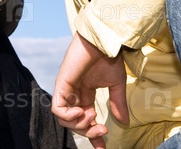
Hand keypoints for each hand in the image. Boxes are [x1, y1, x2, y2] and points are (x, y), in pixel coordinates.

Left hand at [52, 32, 128, 147]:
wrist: (104, 41)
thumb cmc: (109, 57)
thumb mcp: (116, 85)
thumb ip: (117, 104)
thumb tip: (123, 123)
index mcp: (86, 94)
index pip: (85, 120)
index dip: (93, 135)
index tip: (103, 147)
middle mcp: (74, 94)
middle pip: (74, 123)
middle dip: (88, 131)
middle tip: (102, 129)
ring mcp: (66, 89)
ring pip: (64, 119)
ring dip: (79, 125)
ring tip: (91, 117)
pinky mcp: (61, 84)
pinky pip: (57, 108)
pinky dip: (68, 116)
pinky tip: (82, 112)